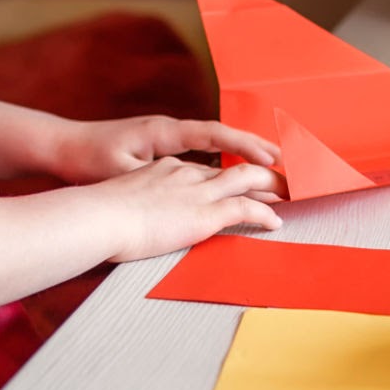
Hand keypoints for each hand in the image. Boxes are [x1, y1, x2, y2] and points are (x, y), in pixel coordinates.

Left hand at [51, 114, 280, 184]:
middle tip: (287, 163)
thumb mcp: (120, 170)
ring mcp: (167, 142)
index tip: (271, 156)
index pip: (215, 134)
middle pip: (222, 139)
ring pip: (214, 149)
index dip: (244, 145)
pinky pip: (201, 158)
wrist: (63, 148)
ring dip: (241, 159)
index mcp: (165, 131)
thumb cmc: (89, 157)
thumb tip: (182, 185)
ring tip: (271, 173)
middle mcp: (171, 132)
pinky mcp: (160, 153)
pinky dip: (222, 167)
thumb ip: (153, 177)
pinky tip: (234, 183)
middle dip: (255, 149)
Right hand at [96, 157, 282, 262]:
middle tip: (281, 179)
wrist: (97, 217)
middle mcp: (186, 173)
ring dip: (273, 186)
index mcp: (165, 168)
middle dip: (261, 172)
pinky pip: (246, 208)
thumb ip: (135, 206)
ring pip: (248, 179)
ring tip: (291, 194)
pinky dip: (264, 213)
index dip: (227, 173)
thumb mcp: (118, 203)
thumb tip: (133, 221)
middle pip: (232, 167)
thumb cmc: (97, 216)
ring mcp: (197, 191)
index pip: (206, 168)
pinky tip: (276, 221)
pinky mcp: (205, 212)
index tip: (240, 177)